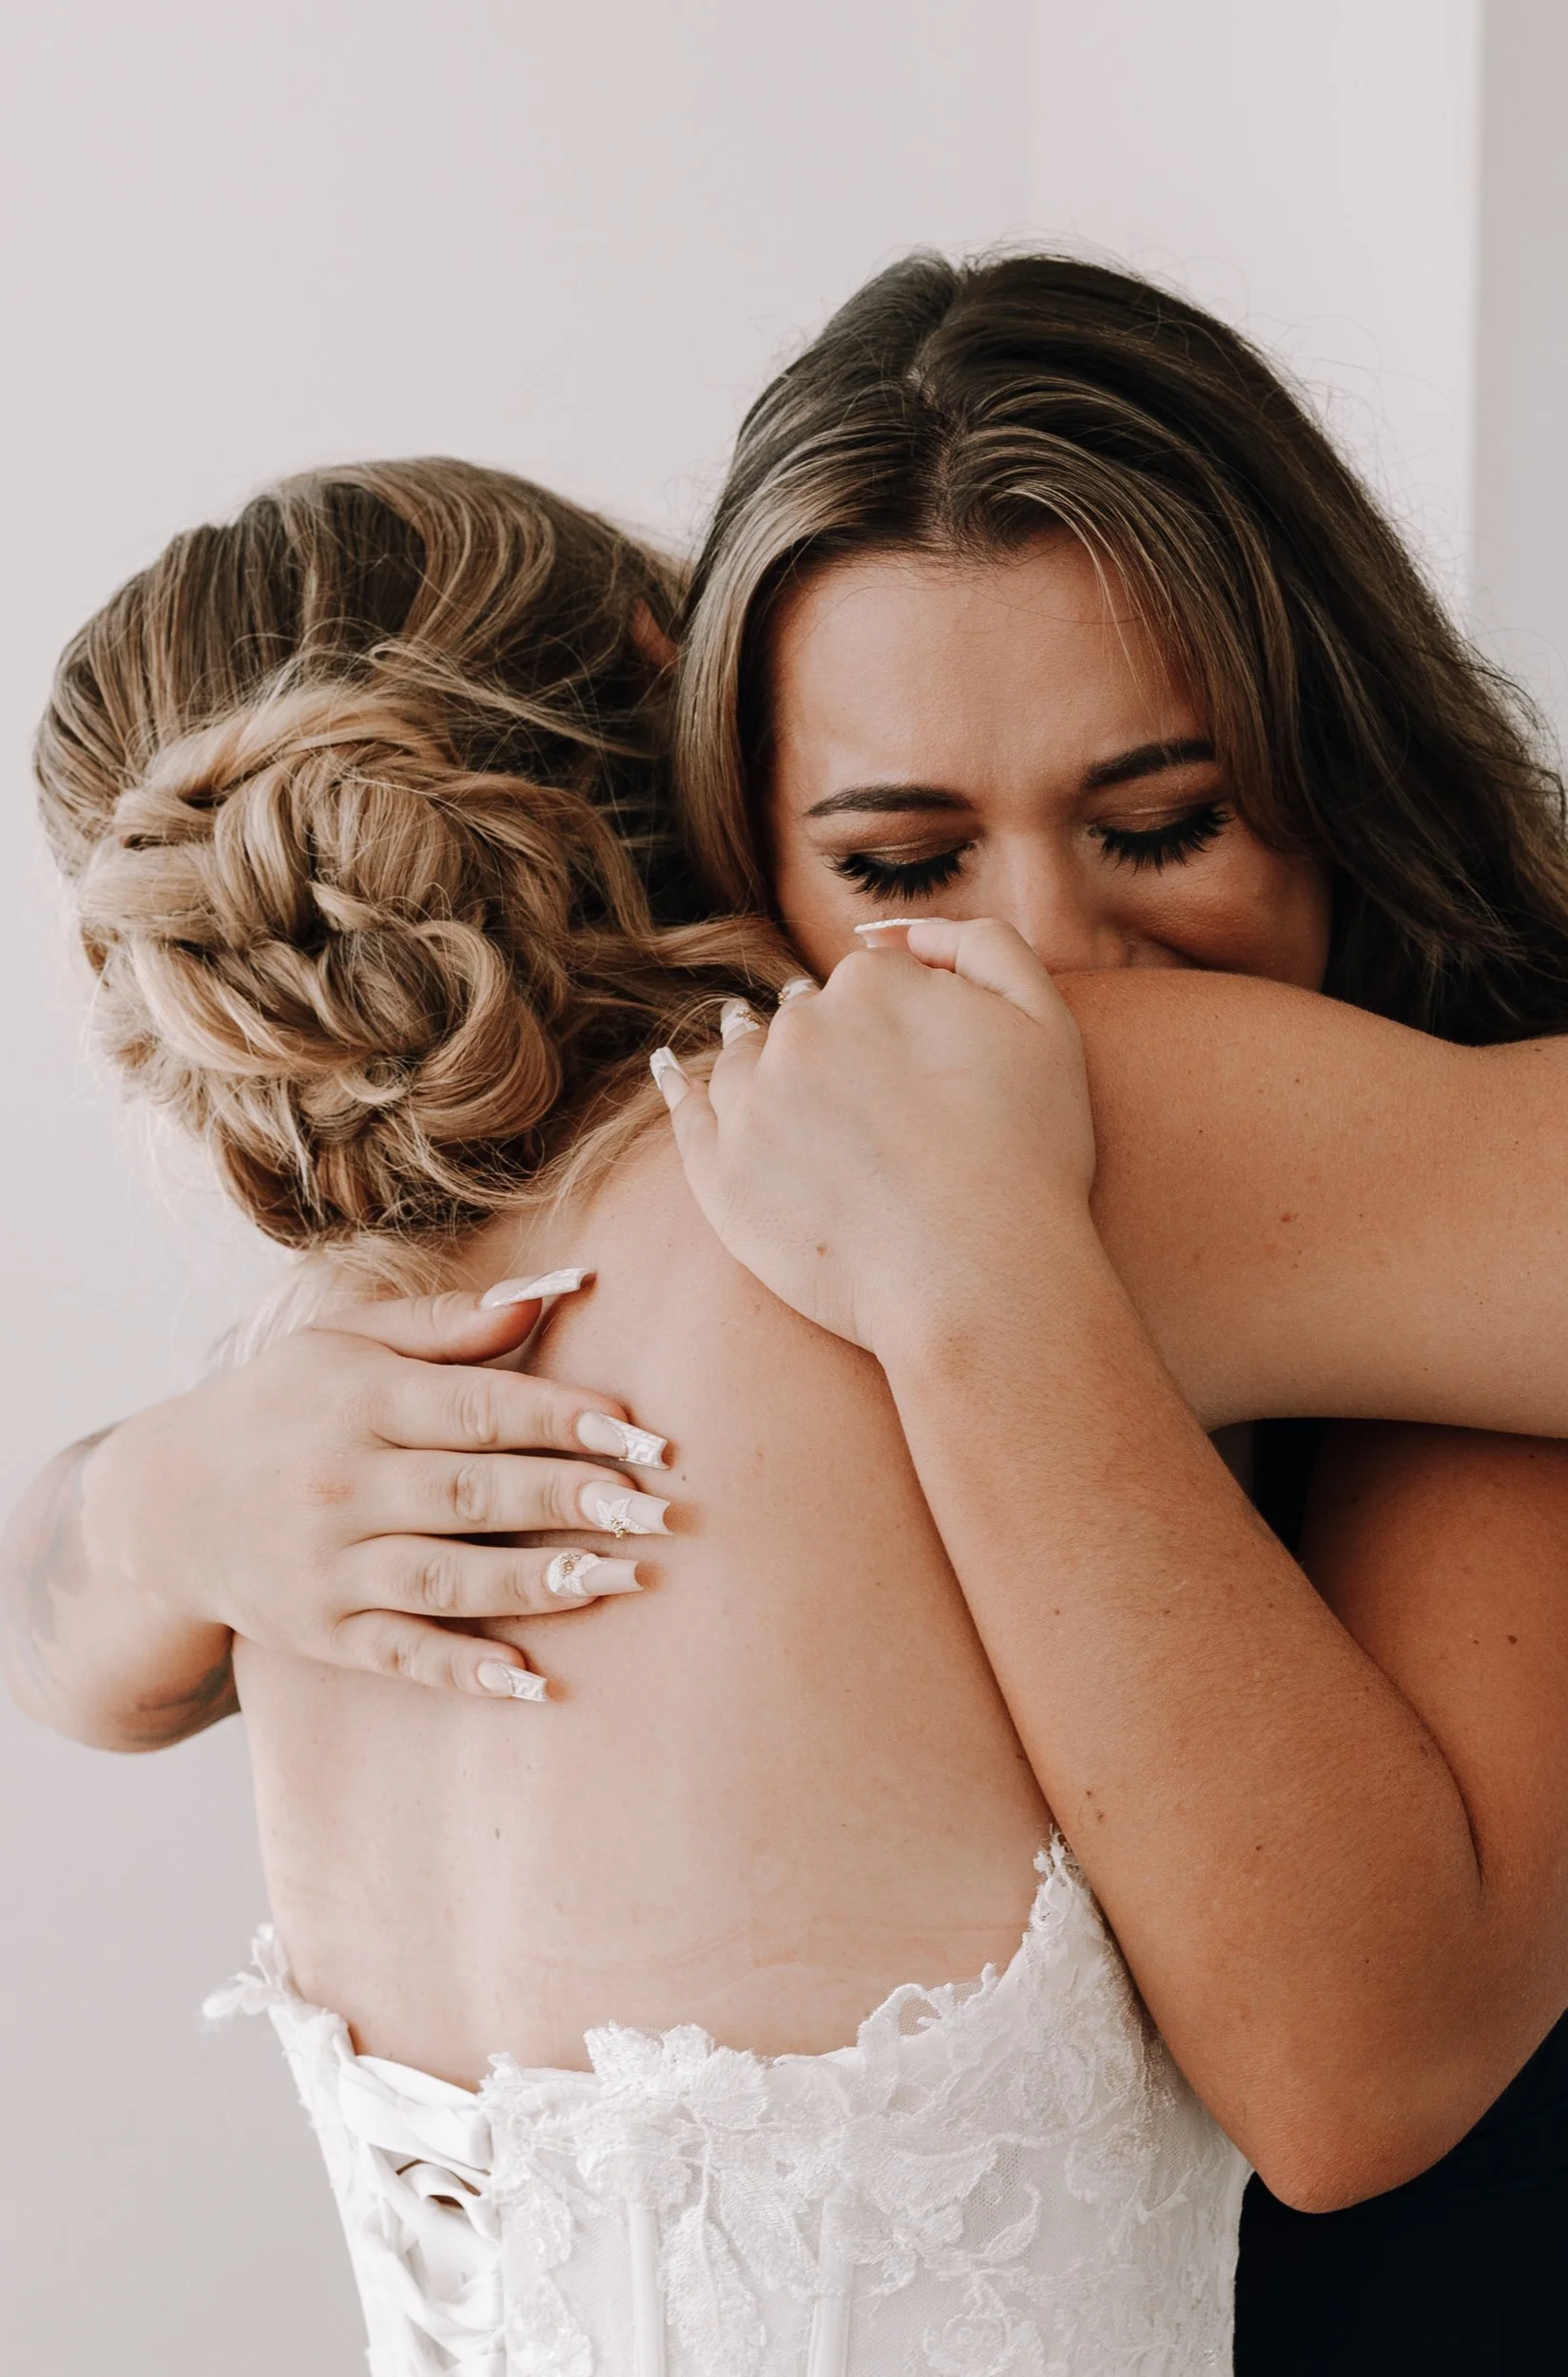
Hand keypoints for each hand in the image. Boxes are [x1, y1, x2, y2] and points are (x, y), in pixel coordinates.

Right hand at [81, 1275, 672, 1700]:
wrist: (168, 1504)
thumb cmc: (285, 1405)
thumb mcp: (347, 1340)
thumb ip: (449, 1322)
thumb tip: (552, 1293)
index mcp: (358, 1398)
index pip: (473, 1406)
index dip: (559, 1418)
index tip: (639, 1431)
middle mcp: (342, 1481)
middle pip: (471, 1493)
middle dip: (569, 1501)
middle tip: (656, 1510)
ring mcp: (329, 1565)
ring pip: (445, 1578)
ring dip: (538, 1584)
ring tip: (624, 1580)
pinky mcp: (322, 1633)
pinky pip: (401, 1655)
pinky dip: (464, 1671)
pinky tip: (532, 1682)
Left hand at [655, 918, 1096, 1354]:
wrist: (981, 1282)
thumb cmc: (1027, 1159)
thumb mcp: (1045, 1021)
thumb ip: (979, 945)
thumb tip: (894, 934)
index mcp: (873, 983)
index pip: (869, 981)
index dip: (897, 1024)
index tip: (918, 1072)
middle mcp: (801, 1030)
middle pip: (802, 1017)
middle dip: (827, 1043)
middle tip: (862, 1101)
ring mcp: (752, 1102)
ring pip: (745, 1060)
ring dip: (759, 1063)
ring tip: (779, 1088)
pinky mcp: (719, 1173)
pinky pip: (687, 1114)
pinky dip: (681, 1090)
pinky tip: (675, 1078)